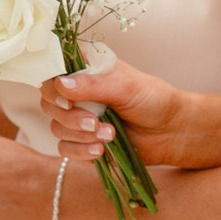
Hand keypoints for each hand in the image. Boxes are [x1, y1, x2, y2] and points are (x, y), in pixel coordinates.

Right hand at [40, 57, 175, 161]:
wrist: (171, 132)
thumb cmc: (153, 100)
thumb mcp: (126, 87)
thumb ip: (93, 85)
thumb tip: (60, 84)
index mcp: (87, 69)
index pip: (54, 69)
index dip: (52, 84)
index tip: (65, 98)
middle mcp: (79, 91)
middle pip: (49, 101)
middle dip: (69, 115)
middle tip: (93, 122)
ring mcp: (79, 117)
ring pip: (56, 126)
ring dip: (80, 134)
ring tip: (110, 135)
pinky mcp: (83, 141)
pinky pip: (65, 148)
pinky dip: (80, 151)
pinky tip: (101, 150)